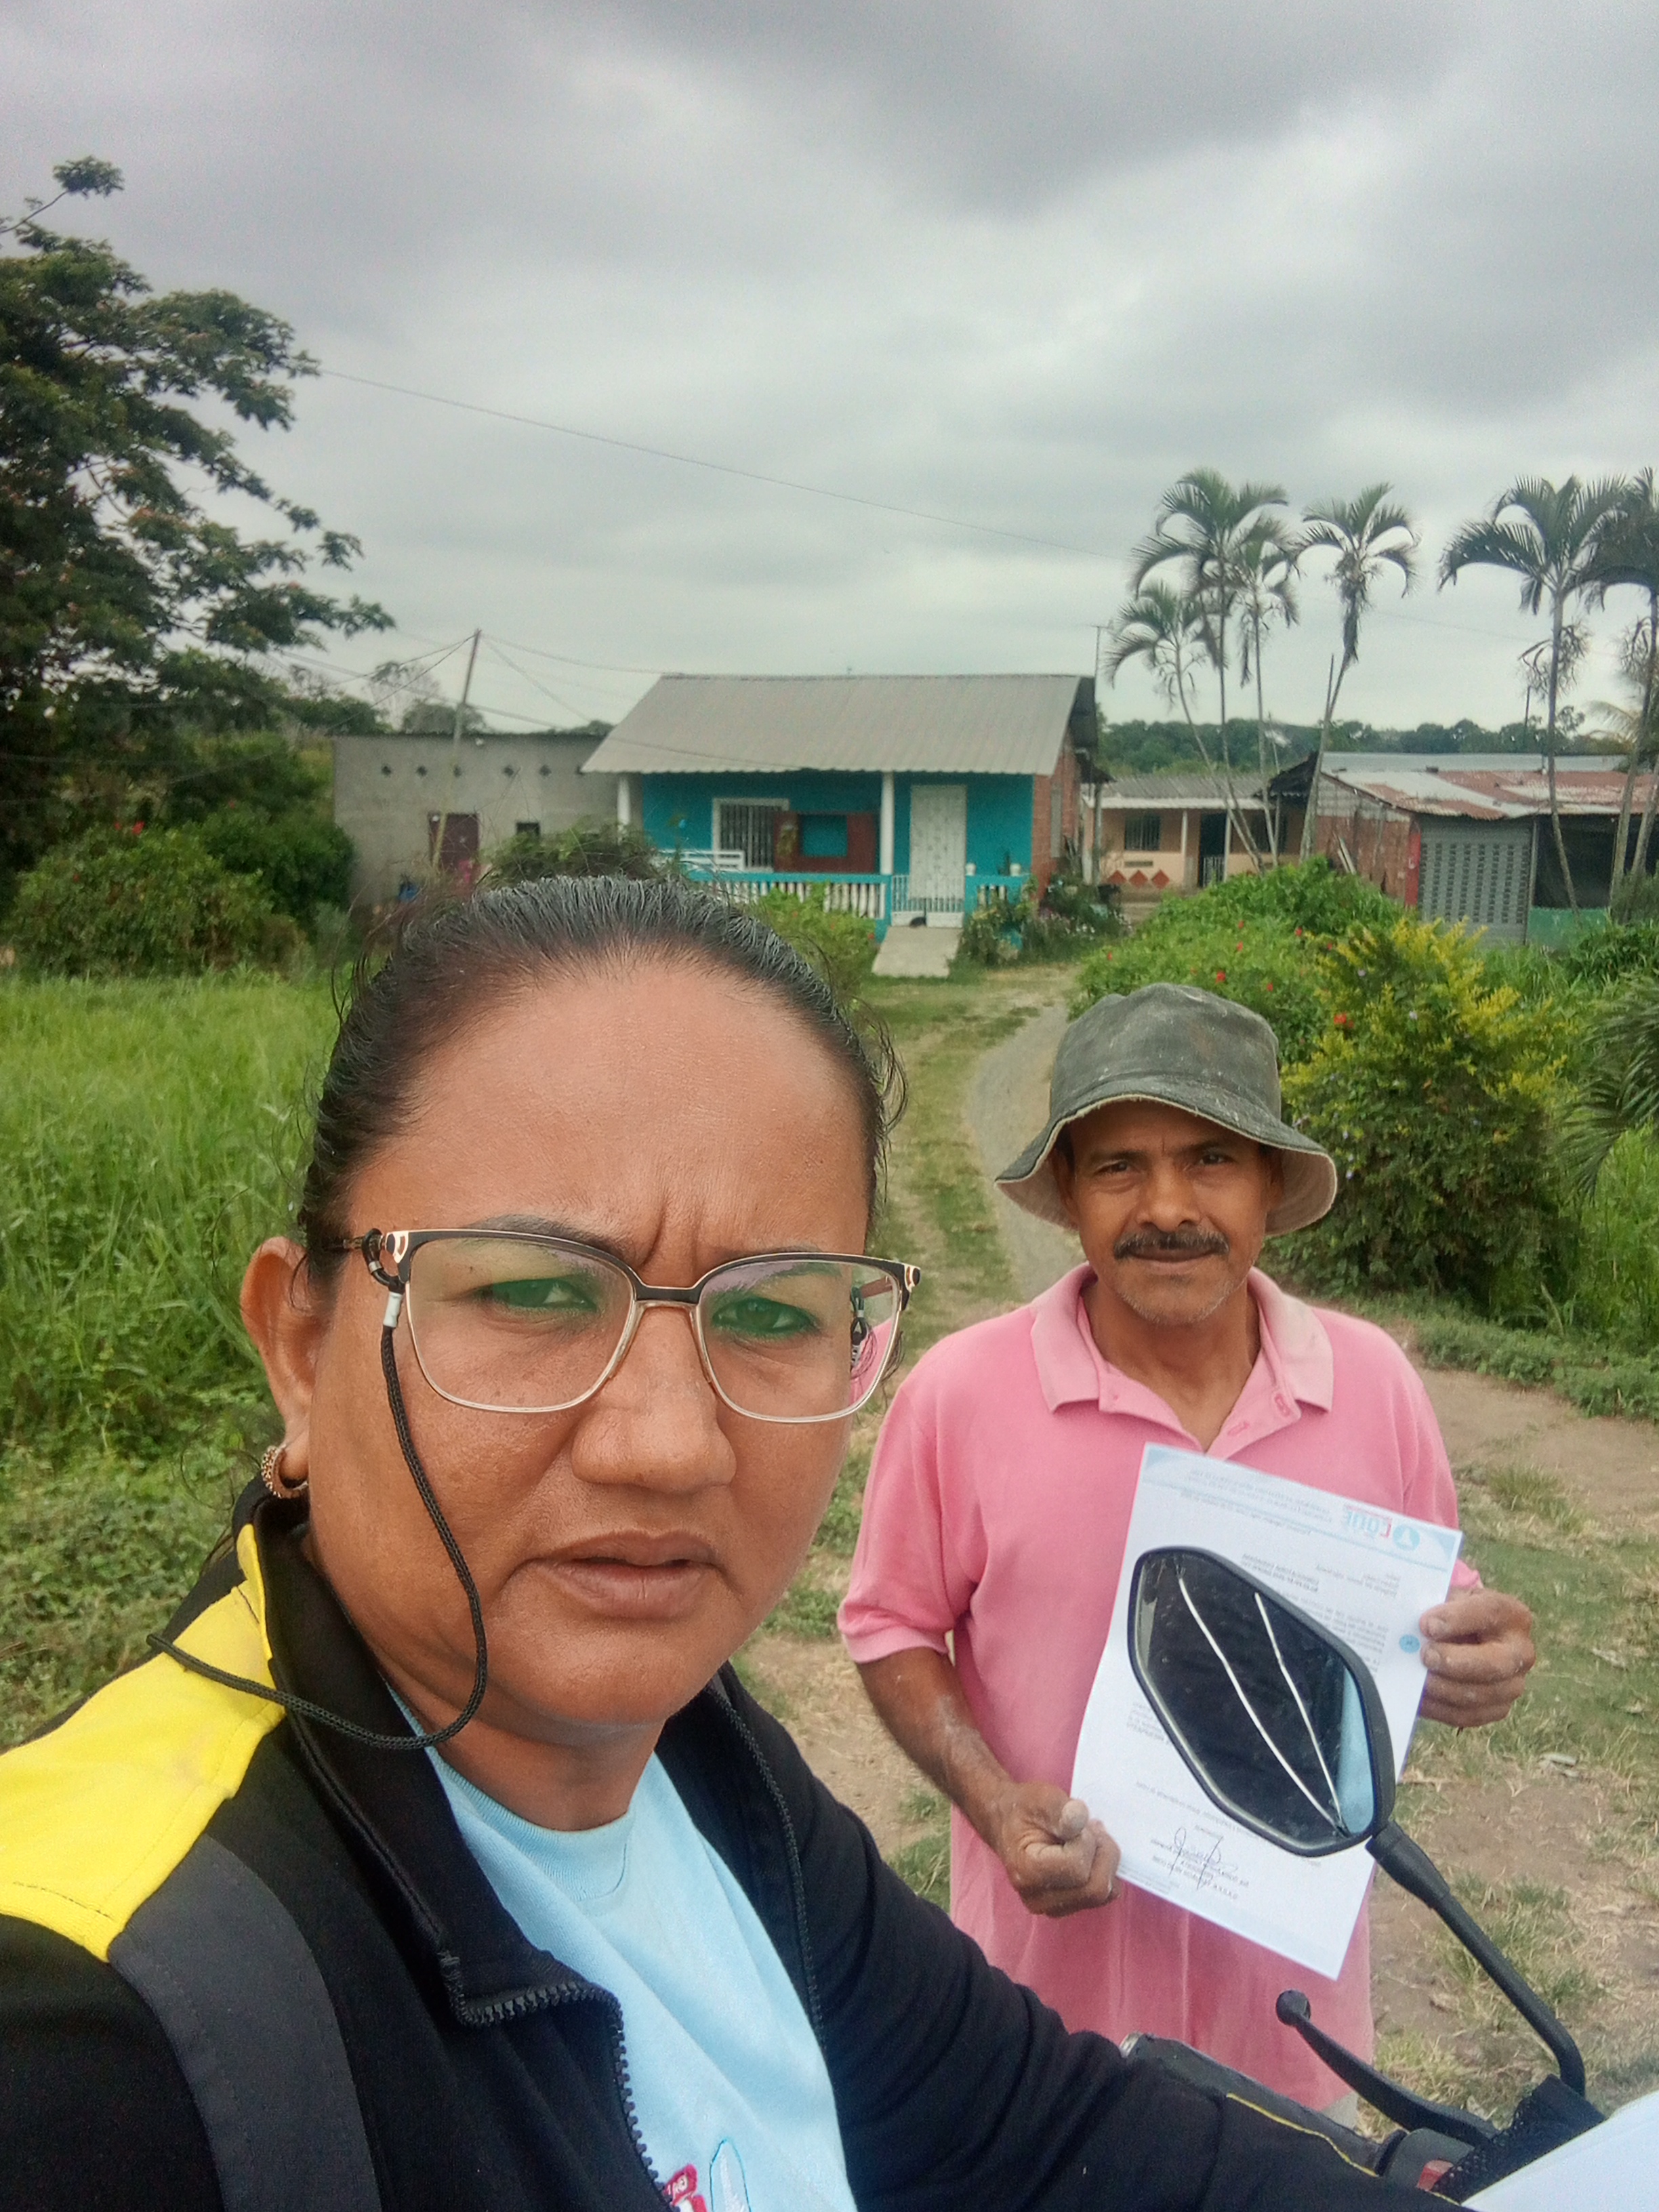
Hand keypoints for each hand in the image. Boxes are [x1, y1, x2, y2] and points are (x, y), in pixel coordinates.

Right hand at [985, 1781, 1120, 1917]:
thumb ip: (1060, 1808)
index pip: (1077, 1868)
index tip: (1076, 1821)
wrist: (1007, 1823)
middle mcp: (1038, 1898)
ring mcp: (1051, 1908)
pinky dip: (1103, 1873)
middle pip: (1095, 1889)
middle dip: (1103, 1854)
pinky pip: (1102, 1897)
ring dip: (1104, 1863)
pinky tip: (1088, 1854)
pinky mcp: (1065, 1907)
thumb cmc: (1024, 1810)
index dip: (1087, 1841)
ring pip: (1103, 1895)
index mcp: (1027, 1871)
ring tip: (1086, 1839)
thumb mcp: (1040, 1799)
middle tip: (1091, 1829)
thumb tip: (1079, 1816)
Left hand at [1418, 1589, 1534, 1727]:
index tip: (1427, 1624)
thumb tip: (1422, 1627)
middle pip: (1495, 1663)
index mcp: (1512, 1615)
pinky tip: (1420, 1698)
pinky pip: (1469, 1715)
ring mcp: (1513, 1684)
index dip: (1458, 1619)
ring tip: (1418, 1678)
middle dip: (1456, 1662)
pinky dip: (1440, 1708)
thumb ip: (1438, 1606)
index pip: (1490, 1612)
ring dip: (1444, 1688)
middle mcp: (1521, 1651)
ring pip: (1481, 1694)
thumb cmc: (1454, 1614)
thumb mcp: (1450, 1599)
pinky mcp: (1497, 1709)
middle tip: (1425, 1656)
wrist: (1463, 1637)